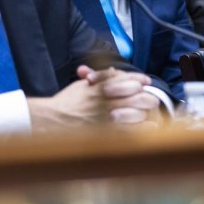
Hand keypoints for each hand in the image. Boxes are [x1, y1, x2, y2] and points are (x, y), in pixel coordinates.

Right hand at [27, 66, 161, 130]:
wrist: (51, 121)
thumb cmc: (66, 102)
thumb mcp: (82, 86)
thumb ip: (99, 78)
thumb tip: (115, 71)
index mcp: (99, 87)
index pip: (125, 79)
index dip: (138, 79)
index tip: (146, 81)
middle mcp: (104, 101)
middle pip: (135, 95)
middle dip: (147, 95)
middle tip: (152, 97)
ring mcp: (105, 117)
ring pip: (135, 112)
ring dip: (146, 110)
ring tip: (152, 110)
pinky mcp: (106, 132)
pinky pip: (130, 130)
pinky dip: (143, 127)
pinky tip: (152, 125)